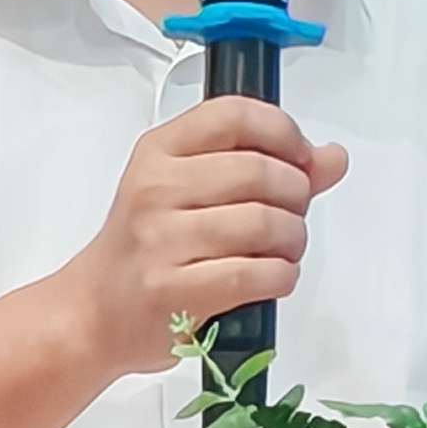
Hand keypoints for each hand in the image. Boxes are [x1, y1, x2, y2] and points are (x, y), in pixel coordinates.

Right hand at [56, 97, 348, 375]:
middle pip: (261, 171)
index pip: (236, 115)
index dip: (284, 133)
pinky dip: (281, 276)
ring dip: (293, 241)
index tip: (300, 159)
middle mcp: (156, 188)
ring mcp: (162, 240)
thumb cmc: (147, 247)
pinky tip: (270, 277)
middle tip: (289, 216)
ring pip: (266, 223)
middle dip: (296, 196)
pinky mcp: (175, 290)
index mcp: (160, 151)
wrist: (94, 312)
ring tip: (281, 250)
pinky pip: (259, 274)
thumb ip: (263, 166)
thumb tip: (332, 157)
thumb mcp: (189, 190)